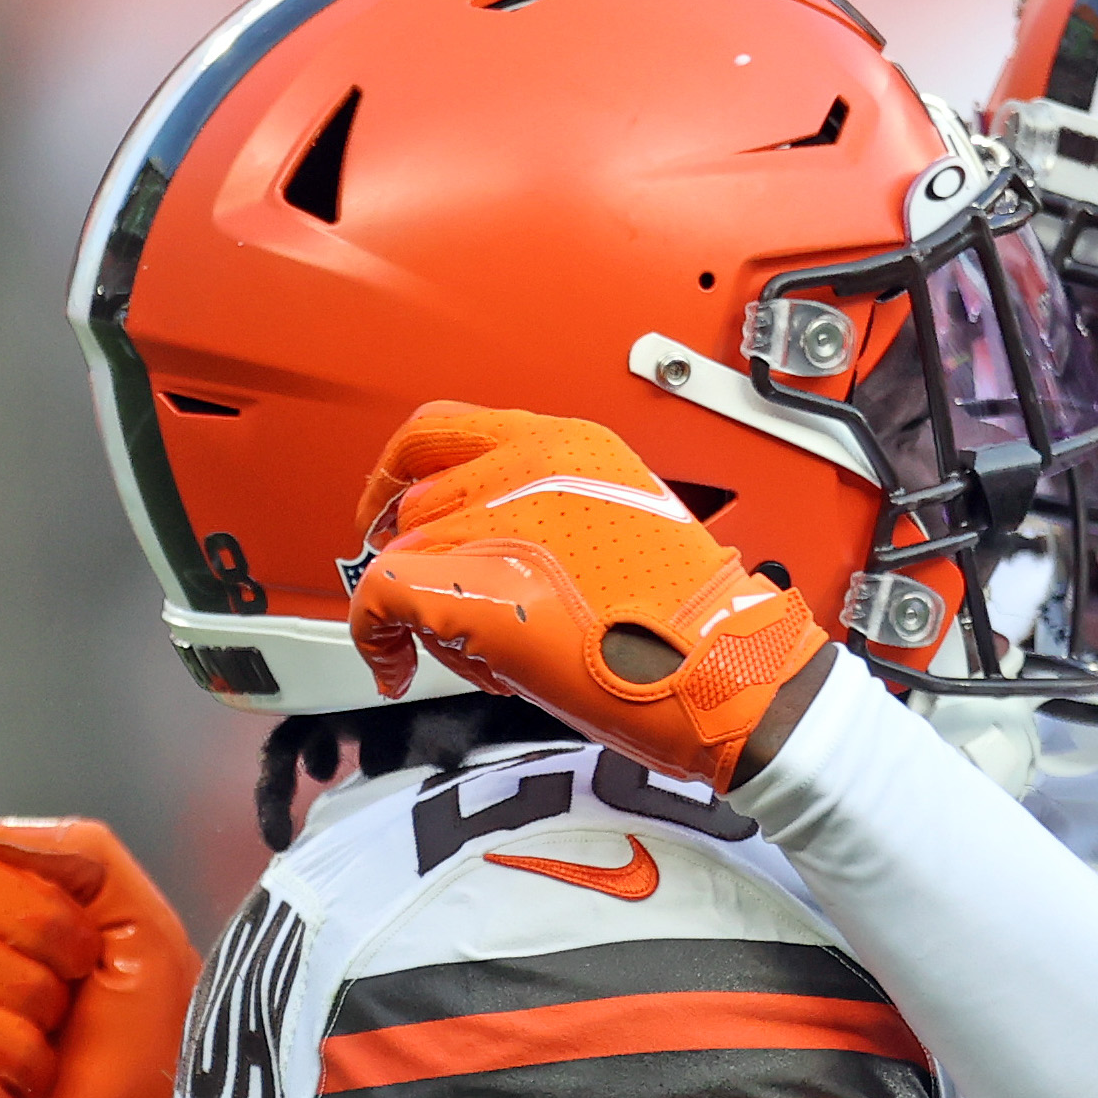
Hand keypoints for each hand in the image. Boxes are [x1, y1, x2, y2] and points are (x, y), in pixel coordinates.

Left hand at [346, 402, 830, 790]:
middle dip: (412, 555)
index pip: (442, 430)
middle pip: (414, 496)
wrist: (722, 667)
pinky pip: (380, 596)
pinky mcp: (464, 583)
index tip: (392, 507)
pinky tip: (395, 666)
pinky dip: (375, 635)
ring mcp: (489, 521)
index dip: (400, 471)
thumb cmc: (694, 623)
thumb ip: (563, 518)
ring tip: (465, 652)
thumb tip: (518, 550)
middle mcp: (518, 467)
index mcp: (563, 444)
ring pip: (397, 548)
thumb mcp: (629, 529)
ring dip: (415, 609)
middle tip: (422, 602)